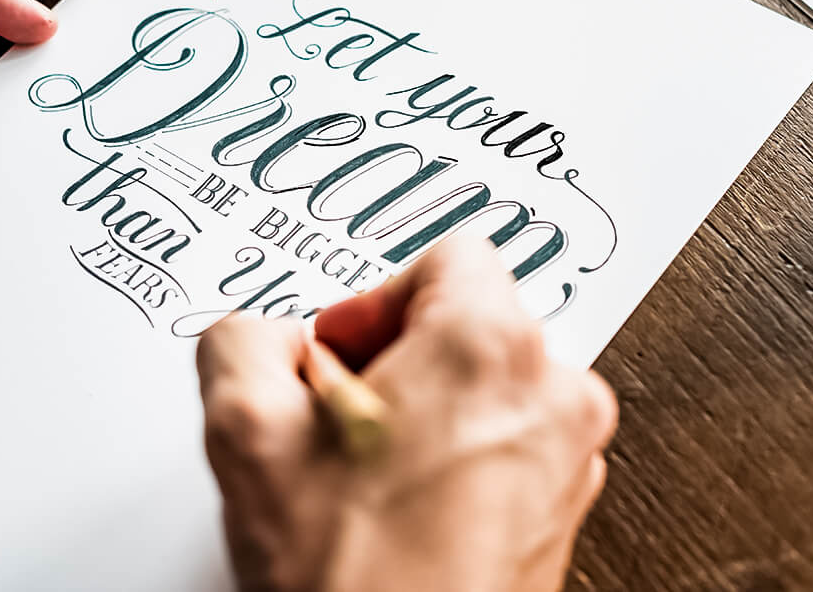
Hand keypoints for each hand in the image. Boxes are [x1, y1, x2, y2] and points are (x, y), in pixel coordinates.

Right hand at [196, 237, 617, 591]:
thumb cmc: (353, 581)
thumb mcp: (246, 433)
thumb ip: (243, 337)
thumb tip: (261, 335)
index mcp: (490, 346)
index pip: (451, 254)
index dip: (377, 299)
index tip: (342, 351)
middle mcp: (554, 393)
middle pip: (471, 320)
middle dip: (397, 358)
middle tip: (341, 418)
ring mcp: (569, 456)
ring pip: (489, 386)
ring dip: (427, 411)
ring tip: (368, 473)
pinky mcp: (563, 508)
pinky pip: (510, 444)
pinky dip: (460, 458)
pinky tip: (402, 508)